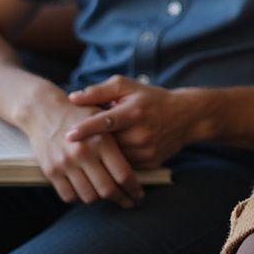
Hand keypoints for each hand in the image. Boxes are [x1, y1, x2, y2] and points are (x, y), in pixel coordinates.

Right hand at [23, 91, 142, 208]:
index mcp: (101, 140)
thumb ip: (119, 140)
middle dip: (122, 199)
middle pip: (107, 189)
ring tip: (109, 197)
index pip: (122, 173)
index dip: (133, 188)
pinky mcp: (51, 171)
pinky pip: (68, 196)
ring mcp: (66, 164)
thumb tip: (137, 163)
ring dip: (101, 200)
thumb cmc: (80, 113)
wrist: (45, 110)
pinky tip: (88, 192)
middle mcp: (84, 154)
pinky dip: (79, 198)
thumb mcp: (104, 118)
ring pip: (88, 196)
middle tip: (129, 202)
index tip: (138, 194)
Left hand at [66, 75, 197, 165]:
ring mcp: (146, 150)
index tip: (68, 135)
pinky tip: (113, 154)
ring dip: (104, 154)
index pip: (105, 121)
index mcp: (134, 111)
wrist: (186, 116)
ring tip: (94, 148)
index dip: (86, 128)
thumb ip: (100, 91)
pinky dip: (117, 161)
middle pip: (107, 143)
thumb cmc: (151, 99)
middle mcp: (140, 132)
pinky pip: (125, 166)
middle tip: (75, 144)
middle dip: (92, 143)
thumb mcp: (129, 87)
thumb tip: (73, 97)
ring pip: (114, 158)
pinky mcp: (151, 162)